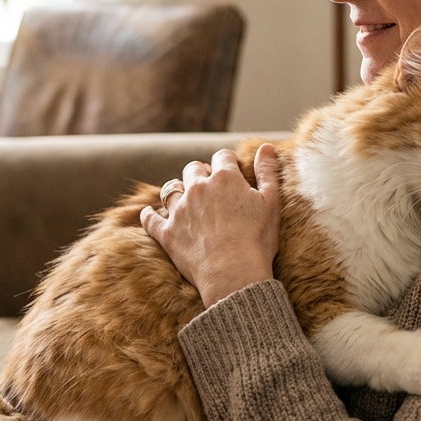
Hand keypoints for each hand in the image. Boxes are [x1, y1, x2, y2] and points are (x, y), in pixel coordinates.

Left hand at [141, 144, 280, 307]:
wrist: (234, 274)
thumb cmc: (257, 239)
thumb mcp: (271, 203)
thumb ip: (267, 171)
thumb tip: (267, 146)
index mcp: (225, 178)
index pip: (223, 157)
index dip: (228, 163)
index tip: (233, 172)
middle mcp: (198, 188)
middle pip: (193, 169)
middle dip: (201, 174)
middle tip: (210, 187)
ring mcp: (179, 210)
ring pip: (170, 188)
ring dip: (177, 191)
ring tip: (185, 200)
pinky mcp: (166, 233)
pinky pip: (150, 218)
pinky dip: (149, 216)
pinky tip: (149, 215)